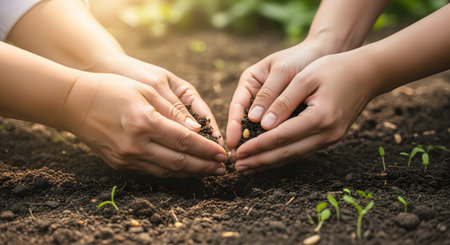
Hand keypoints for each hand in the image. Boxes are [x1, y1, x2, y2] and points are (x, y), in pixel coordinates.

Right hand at [62, 72, 226, 177]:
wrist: (73, 103)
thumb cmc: (111, 89)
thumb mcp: (145, 90)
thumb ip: (172, 110)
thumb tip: (197, 129)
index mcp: (144, 122)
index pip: (185, 141)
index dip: (206, 149)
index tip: (222, 153)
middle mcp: (136, 144)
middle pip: (179, 161)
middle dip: (204, 166)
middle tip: (222, 169)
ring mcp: (126, 157)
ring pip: (167, 170)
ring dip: (191, 172)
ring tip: (208, 172)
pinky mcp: (119, 164)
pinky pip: (152, 171)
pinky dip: (171, 171)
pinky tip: (184, 169)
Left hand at [234, 51, 381, 173]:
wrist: (367, 74)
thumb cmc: (334, 69)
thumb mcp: (305, 78)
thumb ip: (283, 100)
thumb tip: (263, 125)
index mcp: (320, 118)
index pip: (281, 137)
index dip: (257, 146)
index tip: (238, 152)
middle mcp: (327, 134)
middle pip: (287, 153)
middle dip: (260, 161)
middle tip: (239, 167)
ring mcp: (331, 139)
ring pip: (294, 155)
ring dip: (270, 162)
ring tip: (249, 167)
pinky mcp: (330, 138)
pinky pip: (302, 150)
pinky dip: (283, 156)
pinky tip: (269, 158)